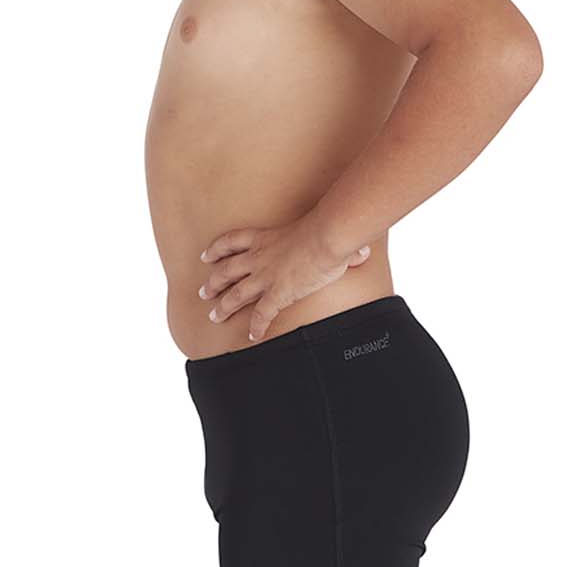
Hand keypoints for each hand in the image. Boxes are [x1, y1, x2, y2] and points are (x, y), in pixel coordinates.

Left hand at [198, 216, 372, 341]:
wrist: (325, 237)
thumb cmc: (327, 230)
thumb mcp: (326, 234)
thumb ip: (339, 246)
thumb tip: (363, 253)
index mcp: (265, 238)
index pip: (232, 241)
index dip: (216, 250)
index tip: (206, 256)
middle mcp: (259, 258)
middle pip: (226, 271)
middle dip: (213, 282)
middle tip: (203, 292)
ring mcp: (265, 277)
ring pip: (235, 294)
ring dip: (223, 306)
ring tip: (214, 316)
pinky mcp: (277, 294)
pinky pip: (261, 315)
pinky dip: (256, 327)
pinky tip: (253, 336)